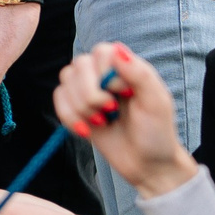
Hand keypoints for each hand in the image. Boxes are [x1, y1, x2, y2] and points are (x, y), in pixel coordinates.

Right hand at [54, 42, 195, 197]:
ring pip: (65, 81)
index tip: (124, 94)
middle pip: (78, 65)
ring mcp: (88, 91)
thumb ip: (139, 74)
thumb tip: (117, 50)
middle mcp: (104, 74)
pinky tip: (86, 131)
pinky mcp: (76, 109)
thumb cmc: (157, 132)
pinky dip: (69, 117)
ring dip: (81, 108)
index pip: (101, 52)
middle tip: (111, 111)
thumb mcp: (156, 103)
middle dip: (91, 95)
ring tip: (102, 121)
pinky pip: (58, 100)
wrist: (146, 164)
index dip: (106, 74)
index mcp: (126, 67)